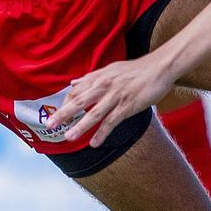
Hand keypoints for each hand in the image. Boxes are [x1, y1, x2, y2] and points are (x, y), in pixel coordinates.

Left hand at [45, 53, 175, 147]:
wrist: (159, 68)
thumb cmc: (136, 70)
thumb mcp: (110, 69)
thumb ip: (91, 77)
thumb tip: (73, 83)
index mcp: (99, 76)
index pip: (77, 90)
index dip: (66, 102)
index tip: (57, 113)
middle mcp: (105, 85)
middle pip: (80, 101)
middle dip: (64, 113)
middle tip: (50, 124)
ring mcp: (116, 96)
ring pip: (94, 113)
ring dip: (80, 126)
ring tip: (68, 136)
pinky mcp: (127, 106)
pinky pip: (112, 121)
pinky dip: (102, 133)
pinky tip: (94, 143)